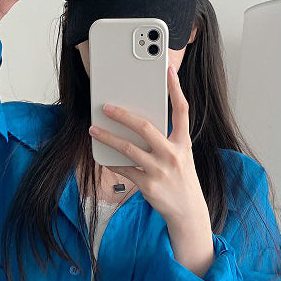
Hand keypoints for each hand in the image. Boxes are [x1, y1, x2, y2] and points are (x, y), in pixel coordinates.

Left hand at [88, 64, 210, 232]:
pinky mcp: (148, 185)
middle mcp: (173, 154)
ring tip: (94, 130)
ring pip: (129, 148)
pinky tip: (101, 154)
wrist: (187, 211)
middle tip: (106, 106)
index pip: (182, 110)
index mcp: (183, 143)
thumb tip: (138, 123)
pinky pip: (125, 169)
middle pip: (146, 127)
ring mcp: (160, 170)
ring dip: (108, 137)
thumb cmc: (181, 179)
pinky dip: (112, 161)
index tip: (168, 70)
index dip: (176, 89)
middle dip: (123, 115)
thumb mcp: (181, 156)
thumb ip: (166, 139)